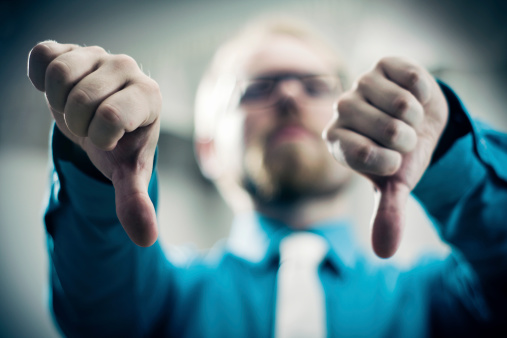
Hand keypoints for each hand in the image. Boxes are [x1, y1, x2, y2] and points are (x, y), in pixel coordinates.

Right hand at [27, 41, 161, 246]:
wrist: (105, 122)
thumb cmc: (120, 146)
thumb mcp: (128, 173)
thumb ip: (136, 202)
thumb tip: (146, 239)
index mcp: (149, 96)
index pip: (111, 116)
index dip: (99, 137)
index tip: (109, 140)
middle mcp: (129, 68)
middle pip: (81, 100)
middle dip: (78, 125)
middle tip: (90, 127)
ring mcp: (100, 54)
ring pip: (59, 76)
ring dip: (59, 104)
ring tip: (77, 110)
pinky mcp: (73, 48)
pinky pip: (42, 55)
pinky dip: (41, 78)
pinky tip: (61, 90)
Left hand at [323, 57, 447, 257]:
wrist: (419, 125)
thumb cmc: (400, 156)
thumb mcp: (394, 186)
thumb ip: (387, 214)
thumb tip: (384, 253)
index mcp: (335, 140)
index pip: (362, 153)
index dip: (388, 161)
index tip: (394, 162)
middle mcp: (341, 110)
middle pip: (387, 129)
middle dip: (407, 140)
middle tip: (402, 139)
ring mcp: (361, 84)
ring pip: (401, 104)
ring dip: (417, 118)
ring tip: (408, 119)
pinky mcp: (383, 65)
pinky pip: (412, 80)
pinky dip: (423, 94)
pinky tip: (414, 97)